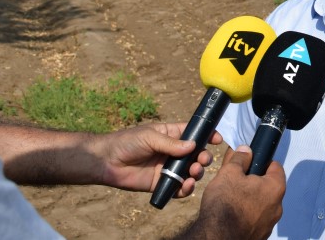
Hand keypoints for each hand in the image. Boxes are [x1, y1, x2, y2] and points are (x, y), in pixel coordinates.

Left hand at [95, 122, 221, 197]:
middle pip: (196, 155)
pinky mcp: (161, 183)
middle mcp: (173, 152)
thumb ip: (171, 143)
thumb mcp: (150, 137)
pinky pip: (178, 188)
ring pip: (190, 172)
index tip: (217, 140)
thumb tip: (193, 146)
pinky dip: (185, 189)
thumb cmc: (127, 142)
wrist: (106, 161)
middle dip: (204, 158)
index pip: (194, 134)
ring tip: (194, 173)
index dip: (207, 136)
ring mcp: (168, 168)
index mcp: (172, 135)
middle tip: (202, 160)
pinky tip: (185, 187)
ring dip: (197, 173)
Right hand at [179, 145, 284, 239]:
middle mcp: (277, 207)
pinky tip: (231, 212)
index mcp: (275, 188)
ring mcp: (268, 224)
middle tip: (235, 178)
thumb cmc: (225, 204)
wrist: (217, 238)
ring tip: (230, 196)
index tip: (249, 161)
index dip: (261, 160)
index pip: (275, 166)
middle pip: (267, 186)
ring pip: (260, 203)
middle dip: (252, 180)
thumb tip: (245, 150)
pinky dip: (245, 213)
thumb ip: (240, 158)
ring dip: (249, 198)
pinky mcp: (259, 236)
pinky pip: (254, 218)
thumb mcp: (229, 172)